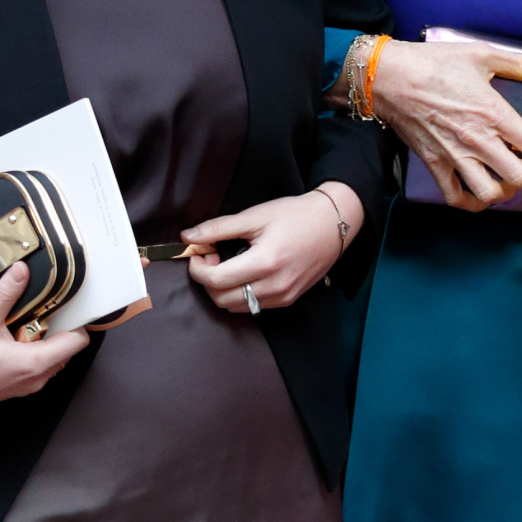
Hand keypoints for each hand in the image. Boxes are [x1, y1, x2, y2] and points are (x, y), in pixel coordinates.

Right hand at [0, 262, 88, 411]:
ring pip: (51, 359)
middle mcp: (34, 379)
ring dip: (45, 340)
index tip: (71, 306)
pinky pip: (35, 367)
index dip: (78, 321)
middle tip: (43, 310)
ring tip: (24, 323)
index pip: (78, 342)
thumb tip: (21, 272)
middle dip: (60, 328)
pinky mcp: (11, 387)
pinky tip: (11, 338)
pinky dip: (31, 351)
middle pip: (67, 350)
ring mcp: (23, 386)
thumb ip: (5, 294)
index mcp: (34, 364)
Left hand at [182, 181, 362, 312]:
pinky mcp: (288, 300)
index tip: (199, 252)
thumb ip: (219, 227)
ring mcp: (283, 296)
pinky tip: (246, 273)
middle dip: (208, 280)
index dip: (198, 268)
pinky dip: (240, 294)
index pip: (215, 280)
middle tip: (214, 256)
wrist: (333, 223)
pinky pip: (253, 306)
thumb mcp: (256, 215)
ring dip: (223, 289)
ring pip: (235, 307)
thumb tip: (188, 237)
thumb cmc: (296, 215)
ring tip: (230, 264)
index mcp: (265, 262)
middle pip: (221, 299)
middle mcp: (275, 285)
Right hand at [370, 39, 521, 210]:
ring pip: (490, 194)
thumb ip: (521, 64)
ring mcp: (455, 156)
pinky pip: (455, 197)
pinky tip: (481, 192)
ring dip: (507, 193)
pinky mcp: (434, 164)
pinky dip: (472, 202)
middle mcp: (478, 141)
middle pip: (520, 178)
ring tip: (510, 180)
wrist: (390, 77)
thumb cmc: (434, 63)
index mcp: (494, 114)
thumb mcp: (482, 54)